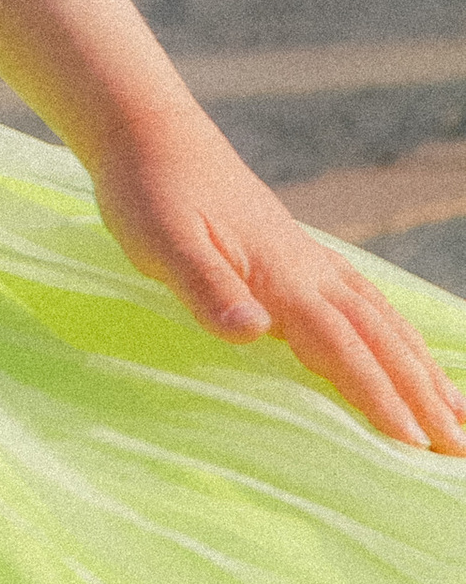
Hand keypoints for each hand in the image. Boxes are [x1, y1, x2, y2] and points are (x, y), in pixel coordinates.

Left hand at [92, 110, 465, 456]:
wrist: (152, 133)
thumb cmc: (149, 194)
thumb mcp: (161, 245)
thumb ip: (207, 288)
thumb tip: (254, 330)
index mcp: (282, 277)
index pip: (343, 348)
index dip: (380, 397)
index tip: (415, 444)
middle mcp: (310, 270)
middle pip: (380, 341)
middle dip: (422, 396)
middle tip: (460, 449)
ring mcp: (310, 261)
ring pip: (383, 321)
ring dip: (422, 369)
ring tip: (460, 415)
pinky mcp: (300, 255)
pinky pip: (367, 302)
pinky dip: (398, 333)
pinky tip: (407, 350)